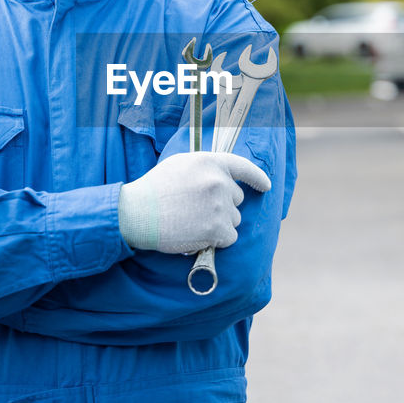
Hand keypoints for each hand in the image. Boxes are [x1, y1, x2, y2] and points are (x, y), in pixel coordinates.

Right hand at [118, 152, 270, 253]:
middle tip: (197, 209)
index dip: (257, 177)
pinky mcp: (217, 229)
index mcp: (211, 162)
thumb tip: (224, 177)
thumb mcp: (180, 165)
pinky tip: (198, 234)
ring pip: (234, 219)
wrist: (138, 213)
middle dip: (223, 205)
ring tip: (193, 221)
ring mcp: (219, 206)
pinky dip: (218, 240)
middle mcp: (219, 182)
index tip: (266, 186)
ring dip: (220, 224)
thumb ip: (205, 168)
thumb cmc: (154, 189)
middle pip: (238, 199)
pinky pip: (230, 237)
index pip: (243, 167)